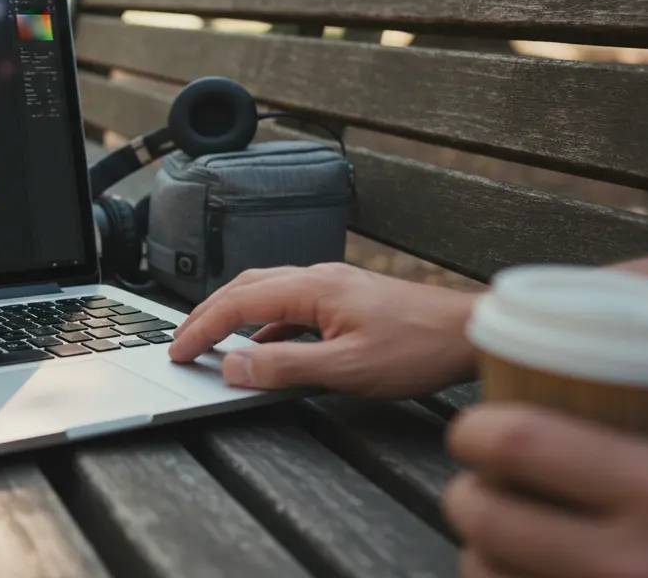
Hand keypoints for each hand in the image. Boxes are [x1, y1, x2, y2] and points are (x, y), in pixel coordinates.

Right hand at [168, 263, 477, 398]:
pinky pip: (289, 304)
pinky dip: (262, 323)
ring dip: (232, 314)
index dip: (201, 327)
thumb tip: (232, 365)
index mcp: (311, 288)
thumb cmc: (420, 346)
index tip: (177, 350)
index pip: (237, 302)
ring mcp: (332, 286)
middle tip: (181, 343)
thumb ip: (286, 367)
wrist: (470, 332)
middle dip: (206, 314)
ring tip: (211, 341)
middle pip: (244, 287)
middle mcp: (317, 277)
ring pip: (265, 292)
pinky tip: (263, 347)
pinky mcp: (345, 299)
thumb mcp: (348, 369)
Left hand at [444, 404, 647, 577]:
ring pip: (482, 573)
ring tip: (513, 536)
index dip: (477, 429)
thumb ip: (643, 422)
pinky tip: (530, 572)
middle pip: (483, 517)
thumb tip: (597, 342)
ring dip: (483, 551)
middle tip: (485, 484)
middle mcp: (634, 564)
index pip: (517, 442)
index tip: (480, 427)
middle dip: (468, 494)